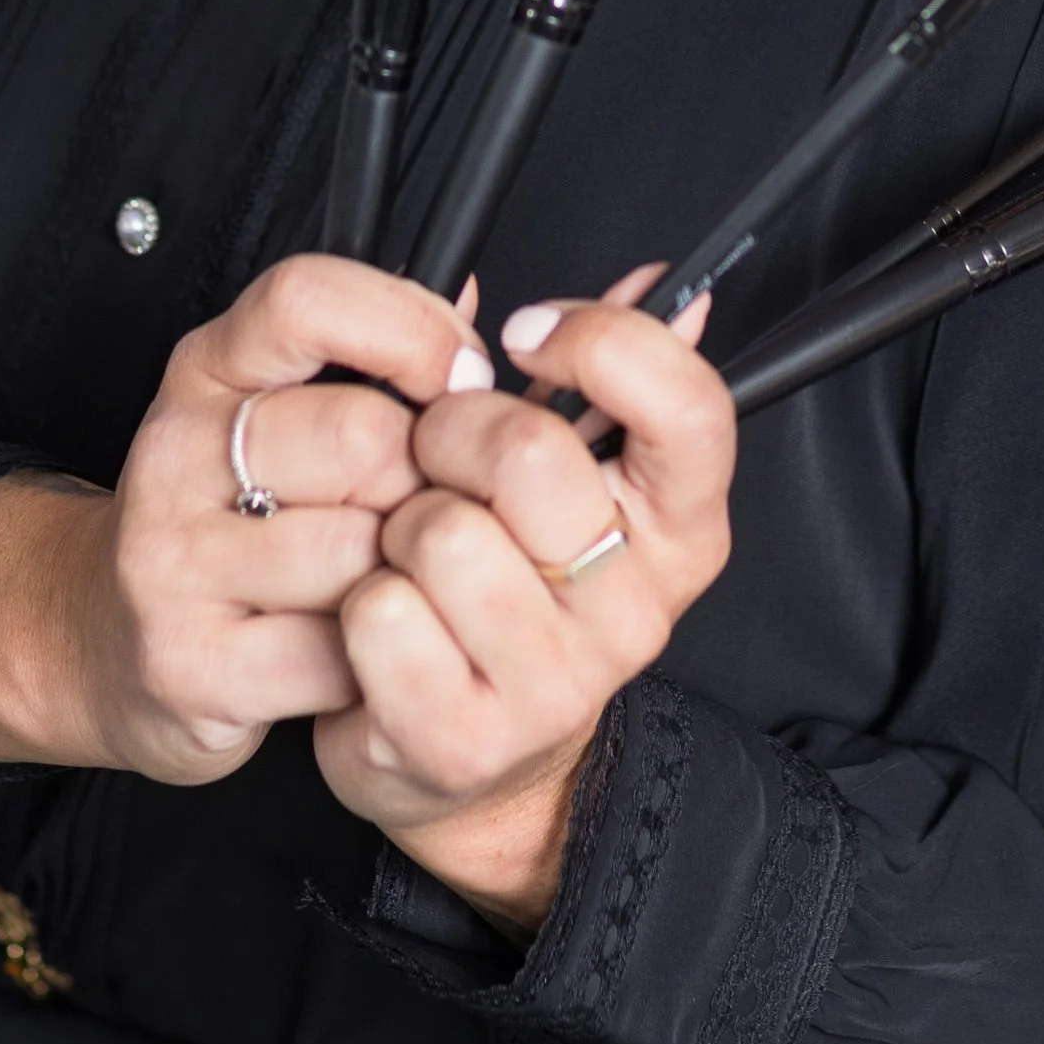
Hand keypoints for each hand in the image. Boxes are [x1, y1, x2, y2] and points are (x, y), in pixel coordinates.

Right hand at [0, 256, 493, 784]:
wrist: (103, 636)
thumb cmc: (230, 514)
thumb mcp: (279, 409)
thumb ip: (376, 354)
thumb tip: (481, 307)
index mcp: (207, 368)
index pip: (308, 300)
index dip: (410, 329)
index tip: (461, 378)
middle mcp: (177, 450)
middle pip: (364, 438)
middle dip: (423, 484)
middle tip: (418, 513)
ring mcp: (172, 560)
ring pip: (361, 552)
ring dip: (403, 577)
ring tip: (384, 583)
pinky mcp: (187, 662)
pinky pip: (341, 652)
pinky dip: (377, 656)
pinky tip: (358, 647)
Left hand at [314, 275, 732, 931]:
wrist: (471, 763)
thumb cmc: (514, 589)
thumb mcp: (577, 479)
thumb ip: (607, 373)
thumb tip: (659, 280)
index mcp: (680, 530)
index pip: (687, 404)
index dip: (599, 342)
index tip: (527, 335)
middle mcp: (637, 611)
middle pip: (531, 454)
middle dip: (452, 432)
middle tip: (435, 458)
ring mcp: (557, 686)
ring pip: (440, 533)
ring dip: (396, 527)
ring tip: (409, 555)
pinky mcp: (467, 742)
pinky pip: (379, 614)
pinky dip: (357, 606)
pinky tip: (382, 625)